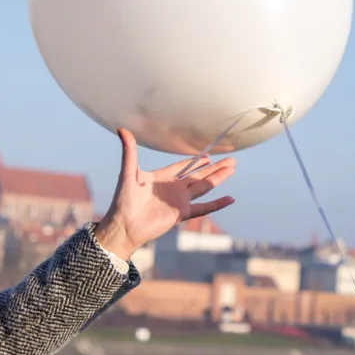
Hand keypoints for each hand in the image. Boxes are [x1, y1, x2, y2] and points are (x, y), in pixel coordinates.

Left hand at [92, 128, 235, 260]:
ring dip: (218, 178)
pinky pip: (203, 208)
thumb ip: (129, 152)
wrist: (124, 226)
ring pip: (204, 187)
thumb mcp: (129, 172)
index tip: (208, 155)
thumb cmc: (123, 200)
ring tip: (232, 169)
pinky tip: (230, 199)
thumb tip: (122, 128)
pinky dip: (217, 204)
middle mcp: (173, 188)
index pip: (182, 166)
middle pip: (198, 175)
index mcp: (161, 177)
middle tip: (230, 159)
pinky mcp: (181, 213)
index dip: (195, 161)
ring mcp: (179, 201)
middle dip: (214, 167)